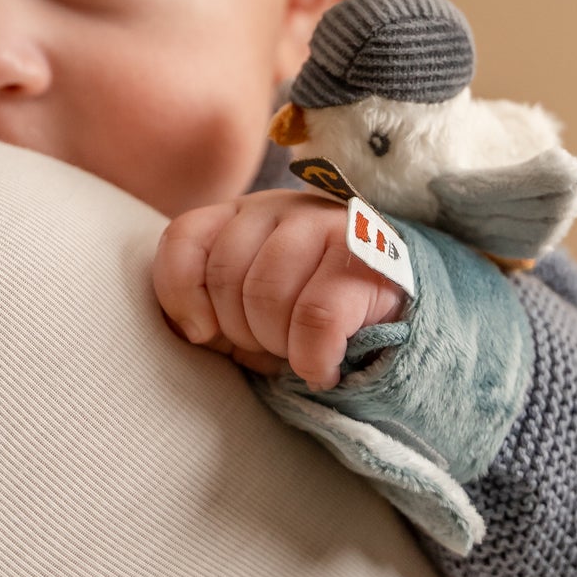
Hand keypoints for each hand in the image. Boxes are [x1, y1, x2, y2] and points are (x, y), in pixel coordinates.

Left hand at [152, 188, 405, 390]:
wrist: (396, 317)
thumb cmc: (302, 316)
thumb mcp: (244, 311)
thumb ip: (207, 307)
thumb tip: (193, 328)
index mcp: (241, 214)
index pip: (184, 238)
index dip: (180, 294)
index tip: (201, 333)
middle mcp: (281, 206)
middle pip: (225, 275)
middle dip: (240, 331)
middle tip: (268, 348)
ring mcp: (326, 223)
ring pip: (267, 295)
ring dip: (277, 344)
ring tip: (297, 353)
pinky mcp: (371, 256)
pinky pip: (316, 318)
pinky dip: (312, 359)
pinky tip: (322, 369)